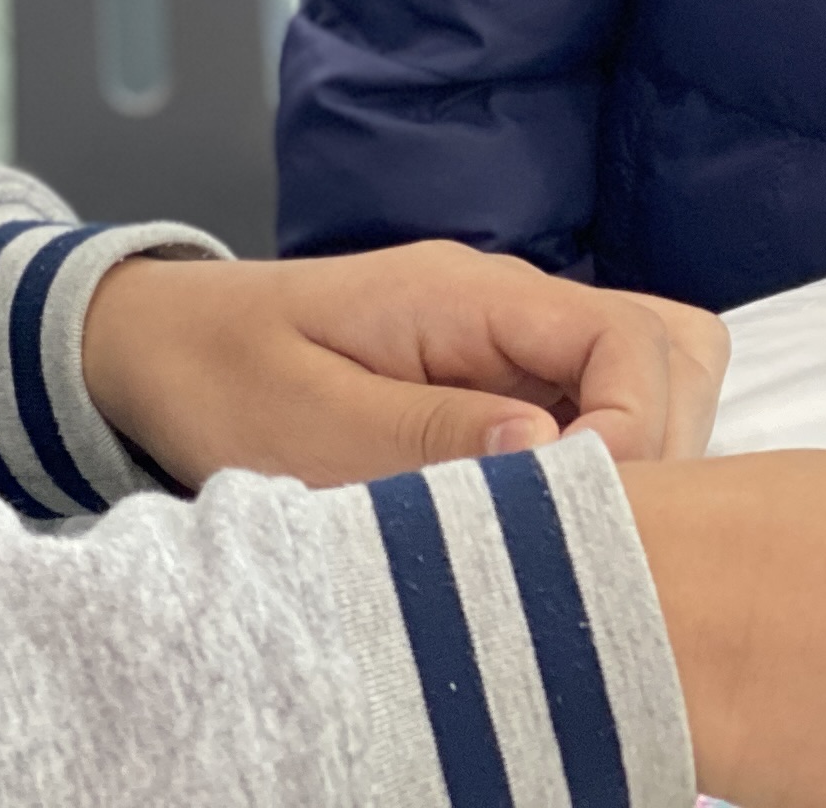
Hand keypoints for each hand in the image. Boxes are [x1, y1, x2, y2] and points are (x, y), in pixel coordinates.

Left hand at [79, 240, 724, 487]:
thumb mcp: (303, 420)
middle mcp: (509, 303)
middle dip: (657, 448)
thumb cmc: (218, 376)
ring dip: (634, 457)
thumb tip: (550, 450)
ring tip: (558, 530)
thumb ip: (425, 434)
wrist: (156, 344)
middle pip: (669, 351)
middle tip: (580, 532)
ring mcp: (508, 340)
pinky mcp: (496, 381)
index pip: (631, 338)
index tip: (581, 513)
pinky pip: (589, 410)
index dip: (639, 432)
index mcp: (468, 293)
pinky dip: (592, 466)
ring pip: (646, 379)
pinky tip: (531, 521)